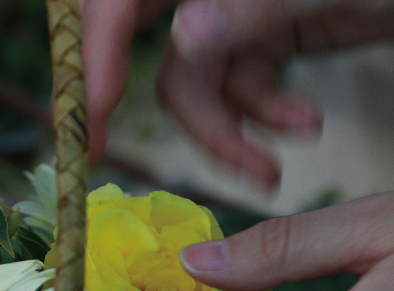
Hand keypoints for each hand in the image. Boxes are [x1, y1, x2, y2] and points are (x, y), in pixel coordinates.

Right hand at [81, 0, 393, 185]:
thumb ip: (253, 8)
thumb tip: (184, 37)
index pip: (119, 1)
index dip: (93, 58)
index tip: (88, 126)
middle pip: (144, 46)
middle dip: (158, 110)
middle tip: (116, 164)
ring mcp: (233, 12)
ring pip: (197, 84)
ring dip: (228, 133)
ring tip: (271, 171)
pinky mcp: (260, 39)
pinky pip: (239, 90)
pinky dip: (263, 119)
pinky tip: (306, 125)